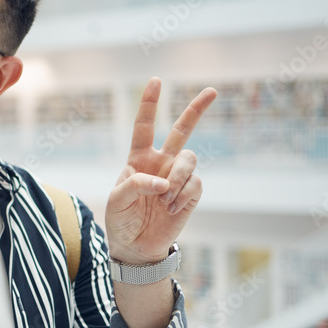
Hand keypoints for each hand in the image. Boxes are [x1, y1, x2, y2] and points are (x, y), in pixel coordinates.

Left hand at [105, 77, 216, 263]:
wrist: (135, 247)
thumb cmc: (121, 220)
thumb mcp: (116, 200)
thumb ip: (135, 184)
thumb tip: (162, 181)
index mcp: (139, 158)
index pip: (144, 126)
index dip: (149, 104)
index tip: (155, 81)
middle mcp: (161, 162)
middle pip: (182, 130)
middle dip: (196, 110)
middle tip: (211, 91)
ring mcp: (178, 177)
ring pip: (189, 159)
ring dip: (177, 177)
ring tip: (163, 199)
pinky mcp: (191, 193)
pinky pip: (195, 183)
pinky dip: (182, 195)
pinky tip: (171, 209)